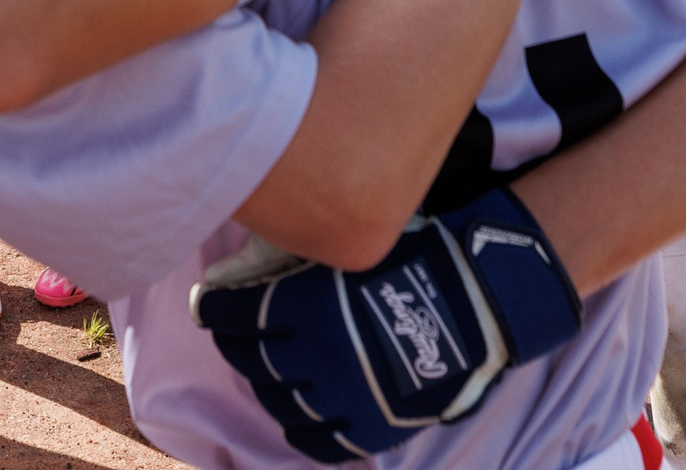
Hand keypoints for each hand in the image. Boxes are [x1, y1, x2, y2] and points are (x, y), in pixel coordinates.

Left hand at [189, 186, 581, 456]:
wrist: (478, 302)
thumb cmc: (413, 258)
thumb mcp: (348, 247)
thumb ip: (299, 264)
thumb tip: (248, 270)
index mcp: (306, 304)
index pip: (234, 313)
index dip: (214, 309)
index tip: (207, 304)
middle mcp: (316, 354)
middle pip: (249, 356)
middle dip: (234, 342)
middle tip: (232, 332)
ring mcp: (342, 397)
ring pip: (277, 398)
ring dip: (264, 382)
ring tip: (264, 369)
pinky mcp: (368, 429)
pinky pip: (316, 439)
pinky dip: (299, 425)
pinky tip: (295, 410)